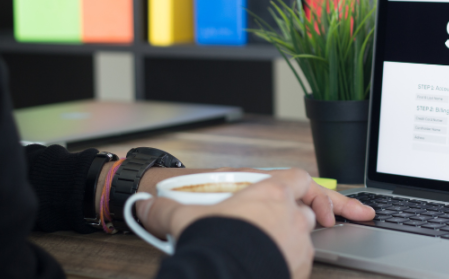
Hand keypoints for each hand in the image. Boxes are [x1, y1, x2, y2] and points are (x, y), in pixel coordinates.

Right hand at [141, 169, 321, 278]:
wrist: (227, 275)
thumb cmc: (215, 241)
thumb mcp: (185, 218)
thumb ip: (165, 210)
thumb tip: (145, 206)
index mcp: (271, 194)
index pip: (299, 178)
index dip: (299, 184)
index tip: (296, 192)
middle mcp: (291, 216)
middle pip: (303, 211)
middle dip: (289, 217)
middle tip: (269, 225)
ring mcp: (298, 244)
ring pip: (303, 238)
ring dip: (288, 241)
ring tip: (263, 250)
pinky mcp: (299, 269)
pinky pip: (299, 263)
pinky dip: (286, 263)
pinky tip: (266, 267)